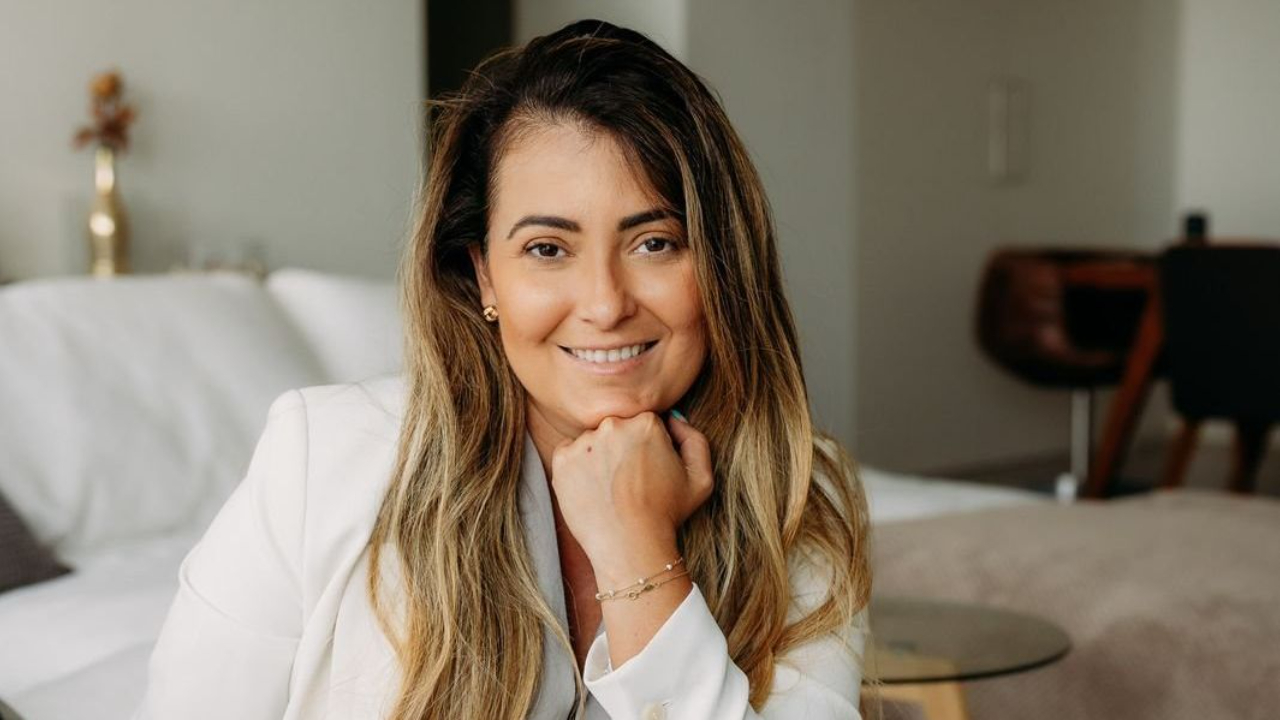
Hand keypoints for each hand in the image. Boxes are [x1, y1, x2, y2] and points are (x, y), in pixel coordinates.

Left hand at [550, 411, 713, 571]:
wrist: (629, 546)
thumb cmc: (667, 514)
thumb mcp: (701, 477)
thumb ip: (694, 439)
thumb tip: (673, 419)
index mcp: (646, 423)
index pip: (644, 423)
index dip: (648, 447)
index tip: (648, 470)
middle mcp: (613, 425)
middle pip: (618, 428)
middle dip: (623, 449)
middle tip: (629, 482)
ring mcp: (584, 441)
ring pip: (593, 441)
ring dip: (599, 457)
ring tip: (610, 489)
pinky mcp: (562, 459)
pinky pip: (569, 453)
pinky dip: (577, 468)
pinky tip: (593, 490)